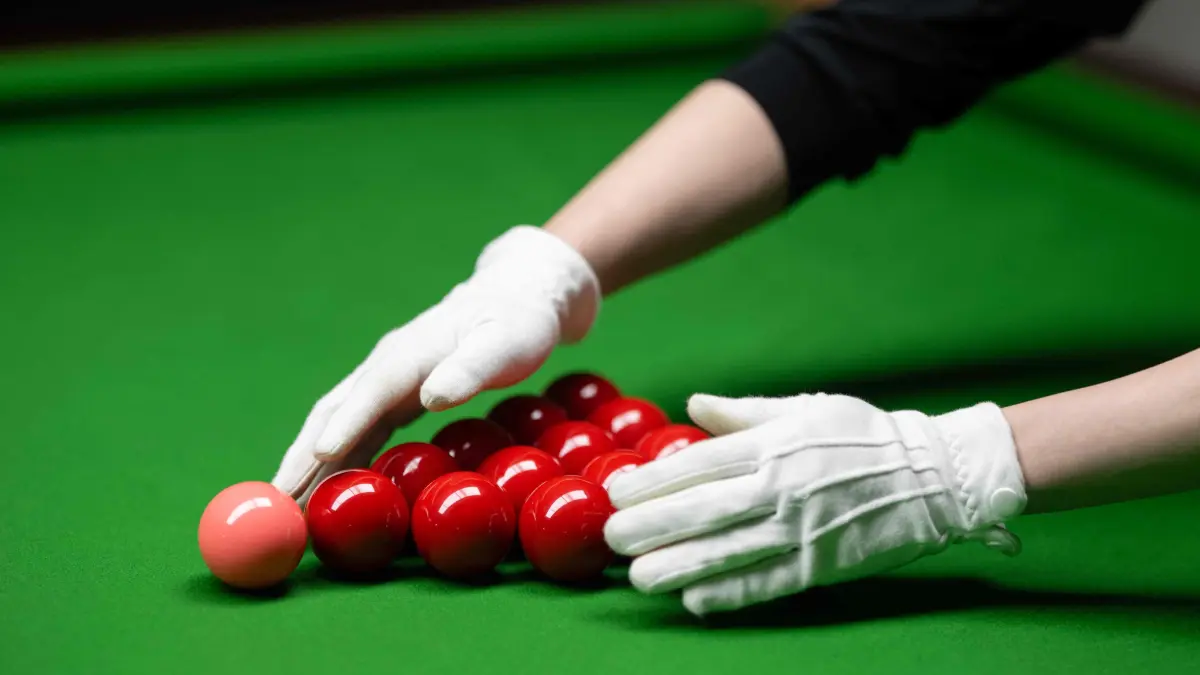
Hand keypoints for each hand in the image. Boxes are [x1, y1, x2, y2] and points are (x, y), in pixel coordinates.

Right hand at [271, 226, 600, 502]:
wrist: (513, 298)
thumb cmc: (515, 324)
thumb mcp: (504, 344)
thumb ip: (470, 370)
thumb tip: (432, 398)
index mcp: (410, 352)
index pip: (371, 391)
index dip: (346, 423)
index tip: (320, 455)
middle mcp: (385, 366)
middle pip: (335, 412)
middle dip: (303, 455)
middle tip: (277, 500)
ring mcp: (384, 381)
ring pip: (335, 424)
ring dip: (308, 464)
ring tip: (286, 507)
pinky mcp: (391, 396)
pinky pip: (354, 432)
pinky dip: (334, 461)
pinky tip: (323, 491)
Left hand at [604, 393, 1027, 614]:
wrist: (932, 474)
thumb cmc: (862, 435)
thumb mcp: (803, 408)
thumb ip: (744, 412)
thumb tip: (693, 404)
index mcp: (773, 445)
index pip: (699, 464)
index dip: (653, 480)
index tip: (617, 491)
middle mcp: (780, 488)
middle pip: (702, 510)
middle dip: (651, 526)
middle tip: (611, 537)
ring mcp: (801, 530)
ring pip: (727, 552)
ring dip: (678, 566)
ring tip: (639, 577)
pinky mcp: (821, 565)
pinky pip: (768, 583)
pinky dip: (731, 594)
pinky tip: (695, 602)